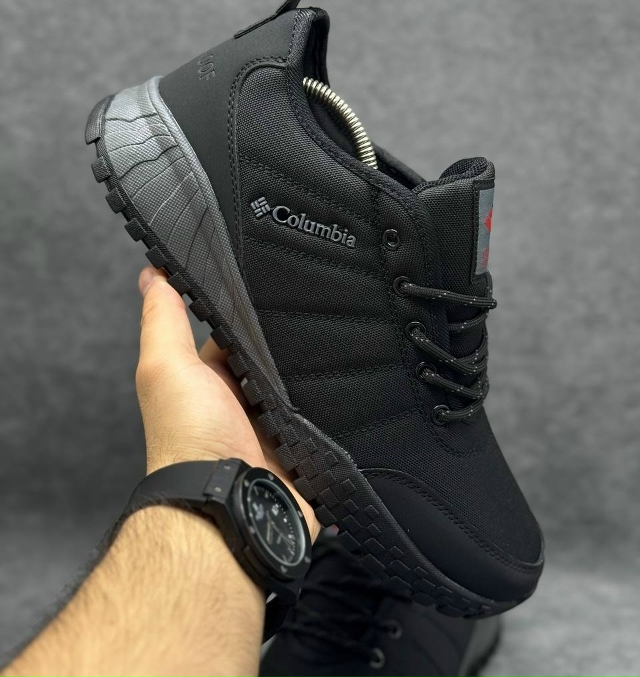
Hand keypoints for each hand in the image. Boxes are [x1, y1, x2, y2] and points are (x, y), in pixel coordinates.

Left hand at [135, 266, 320, 541]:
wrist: (227, 505)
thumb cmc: (188, 439)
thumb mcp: (165, 366)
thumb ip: (162, 319)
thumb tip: (151, 273)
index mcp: (210, 378)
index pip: (238, 332)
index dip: (253, 308)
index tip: (277, 274)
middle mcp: (243, 399)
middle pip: (277, 356)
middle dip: (296, 337)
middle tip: (324, 306)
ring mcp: (275, 425)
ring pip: (306, 383)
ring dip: (321, 369)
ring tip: (347, 337)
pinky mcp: (303, 447)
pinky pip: (328, 416)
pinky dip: (339, 402)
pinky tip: (354, 383)